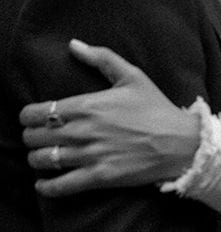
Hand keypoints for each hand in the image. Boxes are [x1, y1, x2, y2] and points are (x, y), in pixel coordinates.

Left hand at [19, 40, 199, 196]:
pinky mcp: (99, 177)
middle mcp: (84, 131)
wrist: (181, 142)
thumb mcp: (132, 76)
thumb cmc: (156, 107)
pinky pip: (60, 186)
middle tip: (38, 136)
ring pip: (43, 160)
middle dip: (31, 136)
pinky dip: (47, 187)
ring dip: (37, 158)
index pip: (39, 112)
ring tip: (42, 156)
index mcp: (88, 105)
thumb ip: (101, 58)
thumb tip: (73, 45)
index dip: (28, 116)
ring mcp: (91, 155)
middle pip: (36, 137)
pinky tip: (45, 183)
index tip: (31, 117)